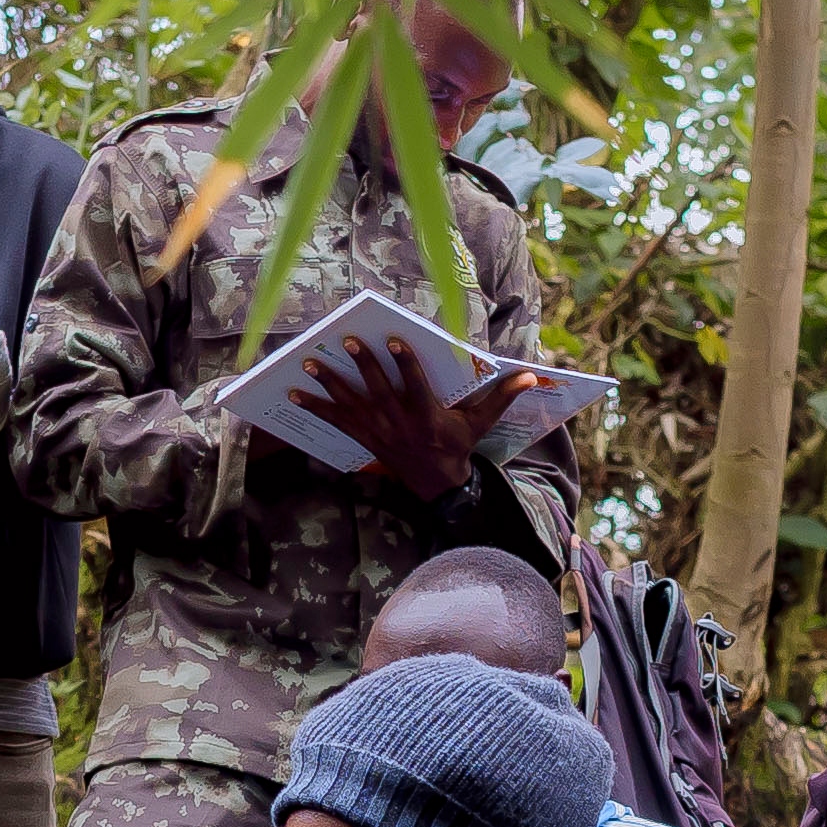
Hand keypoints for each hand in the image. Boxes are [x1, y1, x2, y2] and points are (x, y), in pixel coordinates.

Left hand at [288, 333, 532, 502]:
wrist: (438, 485)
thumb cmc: (457, 447)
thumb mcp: (480, 424)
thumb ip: (502, 397)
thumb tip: (532, 376)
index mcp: (426, 417)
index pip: (415, 386)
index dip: (406, 364)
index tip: (396, 341)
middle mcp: (399, 424)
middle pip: (378, 391)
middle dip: (363, 366)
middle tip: (349, 341)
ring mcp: (378, 432)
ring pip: (351, 404)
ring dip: (329, 383)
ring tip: (309, 362)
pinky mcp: (364, 437)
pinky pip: (335, 420)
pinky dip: (314, 407)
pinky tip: (294, 392)